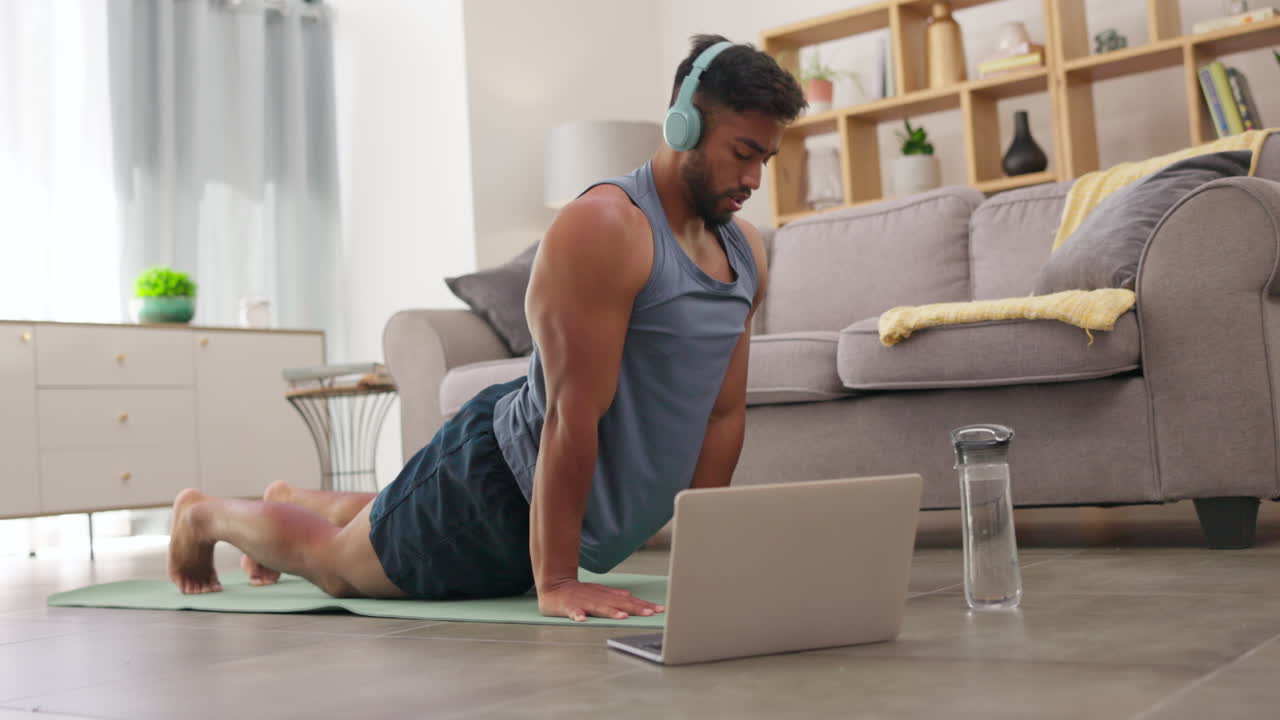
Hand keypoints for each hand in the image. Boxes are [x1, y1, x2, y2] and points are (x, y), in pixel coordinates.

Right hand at [537, 579, 665, 621]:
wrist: (553, 585)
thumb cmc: (578, 592)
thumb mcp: (599, 592)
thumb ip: (614, 595)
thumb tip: (631, 596)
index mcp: (605, 595)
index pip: (628, 601)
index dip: (644, 605)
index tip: (659, 610)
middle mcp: (597, 597)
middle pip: (618, 604)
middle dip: (635, 609)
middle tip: (650, 614)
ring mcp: (583, 602)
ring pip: (599, 607)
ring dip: (611, 612)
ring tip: (623, 617)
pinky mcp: (568, 607)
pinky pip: (573, 612)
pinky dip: (577, 615)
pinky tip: (582, 619)